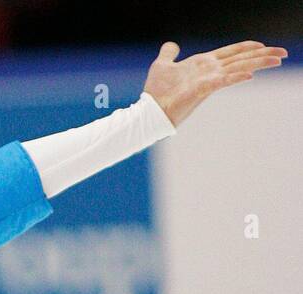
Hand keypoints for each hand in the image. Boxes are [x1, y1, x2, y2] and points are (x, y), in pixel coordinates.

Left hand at [143, 40, 286, 126]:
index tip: (263, 44)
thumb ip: (169, 54)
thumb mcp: (162, 65)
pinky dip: (235, 77)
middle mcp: (210, 71)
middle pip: (241, 59)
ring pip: (238, 68)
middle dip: (262, 54)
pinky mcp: (202, 90)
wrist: (149, 110)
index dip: (247, 47)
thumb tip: (171, 45)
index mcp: (204, 63)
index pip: (231, 52)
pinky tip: (249, 75)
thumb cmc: (156, 91)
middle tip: (283, 53)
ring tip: (277, 60)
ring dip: (258, 63)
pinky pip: (222, 81)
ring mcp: (208, 80)